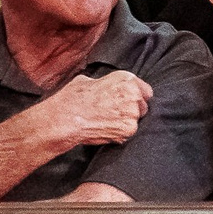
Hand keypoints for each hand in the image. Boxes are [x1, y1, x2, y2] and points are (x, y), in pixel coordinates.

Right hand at [37, 69, 151, 148]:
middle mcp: (133, 94)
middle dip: (132, 111)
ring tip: (107, 122)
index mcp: (126, 79)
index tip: (129, 102)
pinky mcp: (128, 129)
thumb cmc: (73, 99)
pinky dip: (120, 133)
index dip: (137, 98)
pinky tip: (106, 129)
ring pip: (136, 120)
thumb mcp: (88, 81)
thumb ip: (105, 83)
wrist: (66, 118)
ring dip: (126, 122)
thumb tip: (104, 86)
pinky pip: (128, 133)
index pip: (145, 91)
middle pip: (143, 106)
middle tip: (115, 114)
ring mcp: (133, 113)